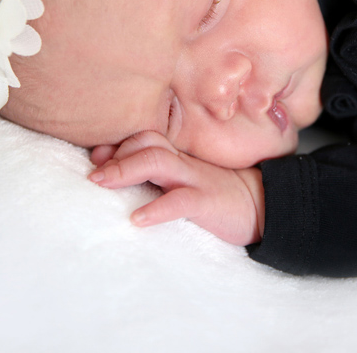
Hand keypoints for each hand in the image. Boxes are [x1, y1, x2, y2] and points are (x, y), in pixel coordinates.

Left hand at [88, 131, 264, 245]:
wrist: (263, 205)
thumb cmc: (218, 194)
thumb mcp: (186, 180)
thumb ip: (158, 175)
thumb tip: (118, 174)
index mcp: (178, 156)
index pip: (144, 136)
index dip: (116, 145)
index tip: (95, 158)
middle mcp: (183, 162)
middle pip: (147, 142)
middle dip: (115, 155)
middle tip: (93, 174)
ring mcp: (196, 179)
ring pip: (158, 161)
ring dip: (125, 170)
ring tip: (100, 183)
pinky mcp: (208, 202)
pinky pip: (180, 201)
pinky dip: (156, 209)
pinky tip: (137, 219)